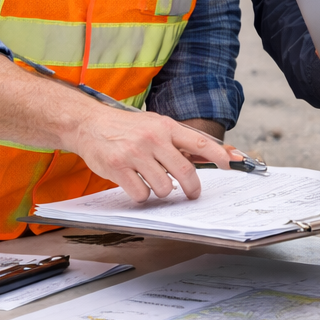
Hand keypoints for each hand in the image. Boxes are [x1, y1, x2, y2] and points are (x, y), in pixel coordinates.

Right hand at [57, 108, 235, 202]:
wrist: (89, 124)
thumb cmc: (127, 128)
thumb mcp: (155, 125)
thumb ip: (178, 140)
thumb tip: (208, 154)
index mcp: (165, 127)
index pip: (199, 141)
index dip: (218, 155)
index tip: (230, 165)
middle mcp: (152, 139)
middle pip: (184, 171)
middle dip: (192, 187)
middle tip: (192, 193)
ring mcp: (134, 154)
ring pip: (163, 187)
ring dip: (162, 191)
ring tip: (154, 182)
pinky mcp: (118, 168)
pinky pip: (140, 194)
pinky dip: (142, 195)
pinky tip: (136, 185)